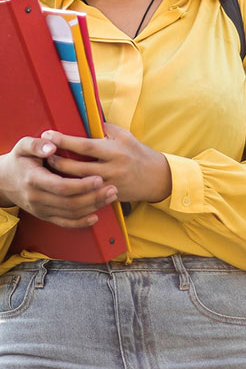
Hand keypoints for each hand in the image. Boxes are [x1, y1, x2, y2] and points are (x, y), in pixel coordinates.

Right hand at [0, 136, 118, 227]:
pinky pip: (64, 223)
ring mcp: (41, 210)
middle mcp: (37, 198)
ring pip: (70, 214)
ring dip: (93, 207)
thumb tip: (52, 146)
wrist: (4, 181)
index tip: (99, 178)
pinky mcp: (44, 216)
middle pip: (70, 203)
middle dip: (93, 197)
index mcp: (34, 179)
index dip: (81, 185)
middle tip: (113, 188)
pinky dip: (81, 222)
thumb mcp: (23, 146)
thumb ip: (37, 144)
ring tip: (110, 197)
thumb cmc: (18, 160)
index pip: (61, 186)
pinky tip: (95, 216)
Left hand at [42, 123, 171, 203]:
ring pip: (79, 184)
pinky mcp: (109, 196)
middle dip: (57, 161)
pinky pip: (87, 195)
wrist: (156, 178)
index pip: (85, 145)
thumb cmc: (138, 152)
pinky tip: (61, 186)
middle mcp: (111, 168)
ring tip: (47, 170)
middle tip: (42, 154)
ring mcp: (109, 185)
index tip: (48, 135)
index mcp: (114, 150)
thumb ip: (104, 128)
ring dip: (61, 177)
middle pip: (78, 167)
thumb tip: (84, 118)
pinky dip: (73, 190)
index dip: (65, 140)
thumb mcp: (124, 135)